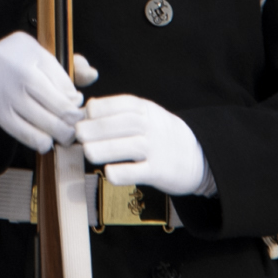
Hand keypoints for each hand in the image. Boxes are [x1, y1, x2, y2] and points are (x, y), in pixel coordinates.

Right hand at [0, 33, 86, 150]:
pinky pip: (28, 135)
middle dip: (74, 121)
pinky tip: (47, 140)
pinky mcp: (1, 114)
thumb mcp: (41, 56)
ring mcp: (10, 94)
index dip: (76, 99)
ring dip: (61, 133)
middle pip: (60, 106)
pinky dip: (42, 142)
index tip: (76, 104)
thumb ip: (69, 66)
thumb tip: (92, 75)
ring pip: (47, 123)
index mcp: (33, 51)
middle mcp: (21, 71)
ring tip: (65, 134)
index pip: (66, 84)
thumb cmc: (18, 65)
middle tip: (76, 125)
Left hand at [76, 93, 208, 198]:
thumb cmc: (162, 135)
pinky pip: (140, 172)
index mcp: (146, 110)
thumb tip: (86, 110)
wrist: (199, 156)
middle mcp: (153, 127)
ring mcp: (158, 150)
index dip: (100, 108)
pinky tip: (108, 173)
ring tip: (87, 152)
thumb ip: (120, 112)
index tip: (84, 115)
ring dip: (105, 148)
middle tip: (78, 134)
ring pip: (130, 146)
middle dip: (97, 128)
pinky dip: (123, 173)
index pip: (122, 104)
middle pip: (123, 124)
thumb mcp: (147, 114)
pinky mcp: (160, 172)